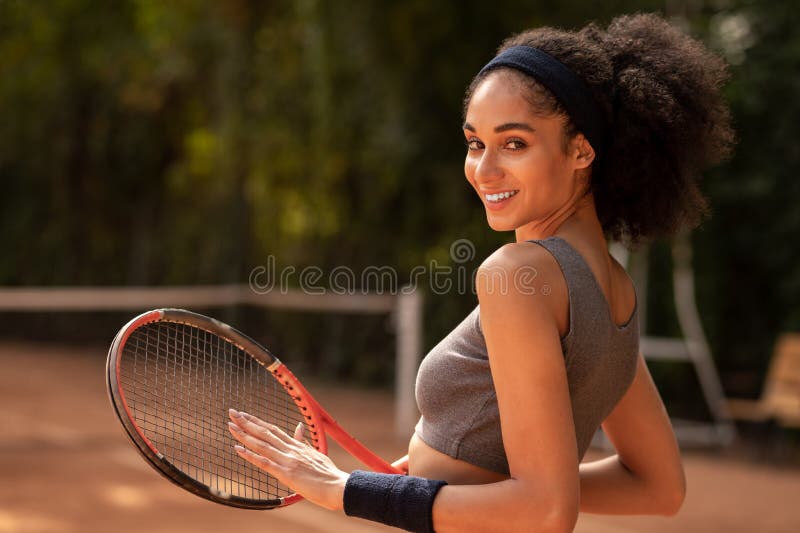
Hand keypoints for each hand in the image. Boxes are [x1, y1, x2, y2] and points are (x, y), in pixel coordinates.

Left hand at [227, 409, 348, 510]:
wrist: (337, 486)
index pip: (274, 430)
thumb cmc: (328, 474)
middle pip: (265, 432)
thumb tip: (299, 428)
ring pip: (262, 444)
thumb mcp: (316, 453)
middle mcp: (290, 449)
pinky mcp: (286, 473)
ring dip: (244, 434)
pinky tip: (237, 448)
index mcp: (297, 445)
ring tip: (231, 425)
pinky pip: (264, 462)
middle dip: (247, 422)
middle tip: (232, 412)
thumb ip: (304, 442)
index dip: (258, 422)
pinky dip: (249, 455)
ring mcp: (287, 460)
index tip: (245, 415)